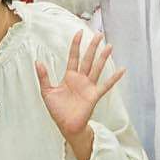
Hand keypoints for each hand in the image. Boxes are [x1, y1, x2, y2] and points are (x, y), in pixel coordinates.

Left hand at [40, 29, 122, 157]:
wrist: (66, 126)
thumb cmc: (57, 110)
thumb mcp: (47, 92)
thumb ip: (43, 77)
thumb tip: (38, 61)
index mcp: (69, 76)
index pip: (73, 57)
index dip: (76, 45)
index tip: (79, 33)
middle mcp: (80, 79)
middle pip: (87, 59)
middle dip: (93, 47)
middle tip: (99, 34)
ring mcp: (88, 86)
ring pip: (97, 68)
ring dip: (103, 57)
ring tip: (109, 46)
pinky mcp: (94, 95)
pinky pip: (106, 85)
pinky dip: (114, 78)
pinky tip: (122, 70)